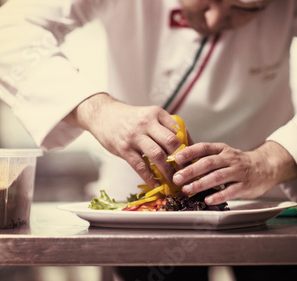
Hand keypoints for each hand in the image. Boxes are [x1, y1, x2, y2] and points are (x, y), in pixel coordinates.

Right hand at [65, 93, 182, 187]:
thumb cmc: (129, 117)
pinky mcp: (124, 148)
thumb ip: (164, 127)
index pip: (178, 130)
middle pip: (171, 142)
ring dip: (168, 171)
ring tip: (174, 180)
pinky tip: (156, 184)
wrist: (102, 114)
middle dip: (181, 159)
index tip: (193, 158)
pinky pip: (140, 166)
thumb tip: (186, 144)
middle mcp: (147, 123)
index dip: (188, 146)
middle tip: (187, 171)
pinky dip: (150, 178)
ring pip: (158, 155)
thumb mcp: (148, 115)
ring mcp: (135, 136)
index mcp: (156, 113)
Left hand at [172, 141, 296, 204]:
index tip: (177, 158)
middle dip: (191, 170)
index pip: (204, 147)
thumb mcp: (223, 154)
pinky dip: (218, 196)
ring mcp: (238, 172)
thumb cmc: (238, 162)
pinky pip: (230, 191)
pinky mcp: (245, 186)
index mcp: (222, 149)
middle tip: (177, 178)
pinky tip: (208, 200)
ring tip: (187, 189)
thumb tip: (180, 160)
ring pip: (217, 177)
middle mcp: (230, 159)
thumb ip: (205, 156)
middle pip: (208, 163)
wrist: (265, 167)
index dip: (190, 152)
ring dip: (200, 184)